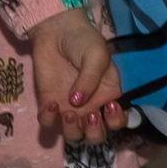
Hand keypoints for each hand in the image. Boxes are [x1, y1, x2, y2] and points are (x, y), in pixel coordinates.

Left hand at [27, 9, 127, 143]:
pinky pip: (48, 123)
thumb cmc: (84, 42)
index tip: (110, 107)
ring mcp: (69, 108)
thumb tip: (77, 102)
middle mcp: (92, 107)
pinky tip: (51, 105)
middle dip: (94, 132)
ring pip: (73, 135)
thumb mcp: (96, 56)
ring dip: (73, 130)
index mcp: (110, 97)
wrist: (56, 31)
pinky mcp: (49, 104)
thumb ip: (90, 79)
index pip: (118, 121)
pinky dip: (49, 119)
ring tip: (68, 112)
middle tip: (89, 115)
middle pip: (96, 136)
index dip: (116, 122)